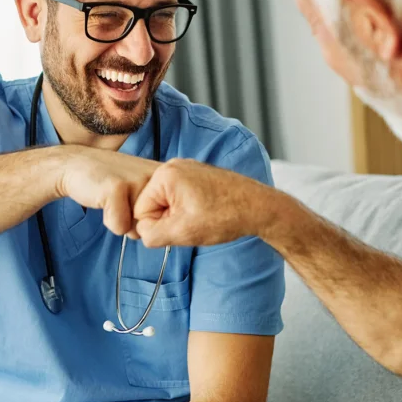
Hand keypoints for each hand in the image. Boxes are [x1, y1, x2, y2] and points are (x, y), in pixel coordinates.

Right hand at [58, 146, 158, 236]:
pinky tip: (103, 198)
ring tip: (115, 198)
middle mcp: (158, 176)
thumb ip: (161, 207)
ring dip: (122, 221)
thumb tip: (165, 235)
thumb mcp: (145, 190)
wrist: (79, 164)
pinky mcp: (118, 188)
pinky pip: (120, 228)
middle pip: (154, 226)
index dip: (150, 219)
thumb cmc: (113, 182)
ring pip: (137, 229)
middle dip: (135, 221)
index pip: (171, 220)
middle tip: (123, 198)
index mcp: (168, 176)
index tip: (136, 199)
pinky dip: (109, 220)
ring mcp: (138, 181)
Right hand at [133, 159, 272, 247]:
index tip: (181, 227)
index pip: (141, 211)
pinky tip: (206, 213)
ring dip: (180, 216)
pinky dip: (190, 209)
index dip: (158, 227)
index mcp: (165, 175)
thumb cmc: (225, 216)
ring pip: (168, 203)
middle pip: (153, 204)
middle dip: (169, 220)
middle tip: (193, 224)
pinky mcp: (198, 175)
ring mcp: (187, 169)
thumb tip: (142, 233)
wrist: (259, 207)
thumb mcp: (182, 232)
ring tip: (202, 218)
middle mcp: (174, 166)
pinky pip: (181, 197)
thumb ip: (152, 235)